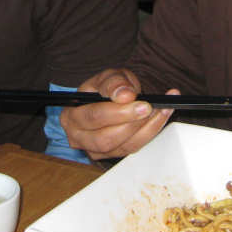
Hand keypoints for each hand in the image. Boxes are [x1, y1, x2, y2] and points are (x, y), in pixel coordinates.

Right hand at [60, 68, 178, 159]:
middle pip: (105, 138)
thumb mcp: (106, 76)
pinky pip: (132, 148)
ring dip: (145, 129)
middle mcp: (79, 137)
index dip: (117, 111)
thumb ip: (114, 82)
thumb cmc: (102, 89)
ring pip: (121, 147)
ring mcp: (95, 150)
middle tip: (149, 108)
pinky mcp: (112, 155)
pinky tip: (160, 116)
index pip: (93, 117)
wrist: (106, 100)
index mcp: (71, 115)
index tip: (137, 102)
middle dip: (131, 123)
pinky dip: (150, 132)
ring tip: (160, 110)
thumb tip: (125, 95)